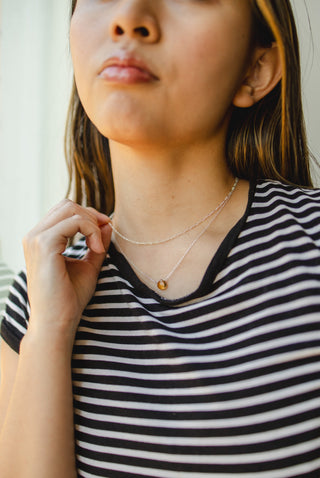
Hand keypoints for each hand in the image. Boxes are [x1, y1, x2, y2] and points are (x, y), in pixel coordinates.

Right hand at [22, 200, 111, 342]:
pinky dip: (91, 231)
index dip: (89, 216)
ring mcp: (36, 238)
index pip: (65, 211)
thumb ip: (96, 243)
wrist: (57, 322)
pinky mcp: (44, 244)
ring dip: (92, 224)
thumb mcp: (88, 266)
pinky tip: (97, 249)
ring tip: (99, 247)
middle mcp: (34, 235)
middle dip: (91, 216)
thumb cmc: (69, 298)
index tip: (106, 231)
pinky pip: (73, 222)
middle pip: (67, 205)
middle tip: (105, 235)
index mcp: (41, 239)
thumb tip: (108, 223)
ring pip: (70, 209)